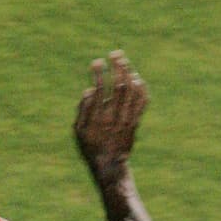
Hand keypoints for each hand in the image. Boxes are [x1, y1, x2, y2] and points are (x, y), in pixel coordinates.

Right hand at [73, 50, 147, 180]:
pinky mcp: (135, 123)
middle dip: (117, 67)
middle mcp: (113, 117)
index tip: (97, 62)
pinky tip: (137, 78)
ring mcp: (126, 120)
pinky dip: (141, 89)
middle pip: (118, 86)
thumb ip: (83, 110)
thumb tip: (89, 90)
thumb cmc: (91, 147)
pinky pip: (141, 102)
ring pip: (131, 92)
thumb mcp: (79, 132)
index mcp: (97, 117)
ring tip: (124, 62)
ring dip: (129, 73)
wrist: (109, 166)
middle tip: (115, 54)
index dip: (99, 73)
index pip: (99, 89)